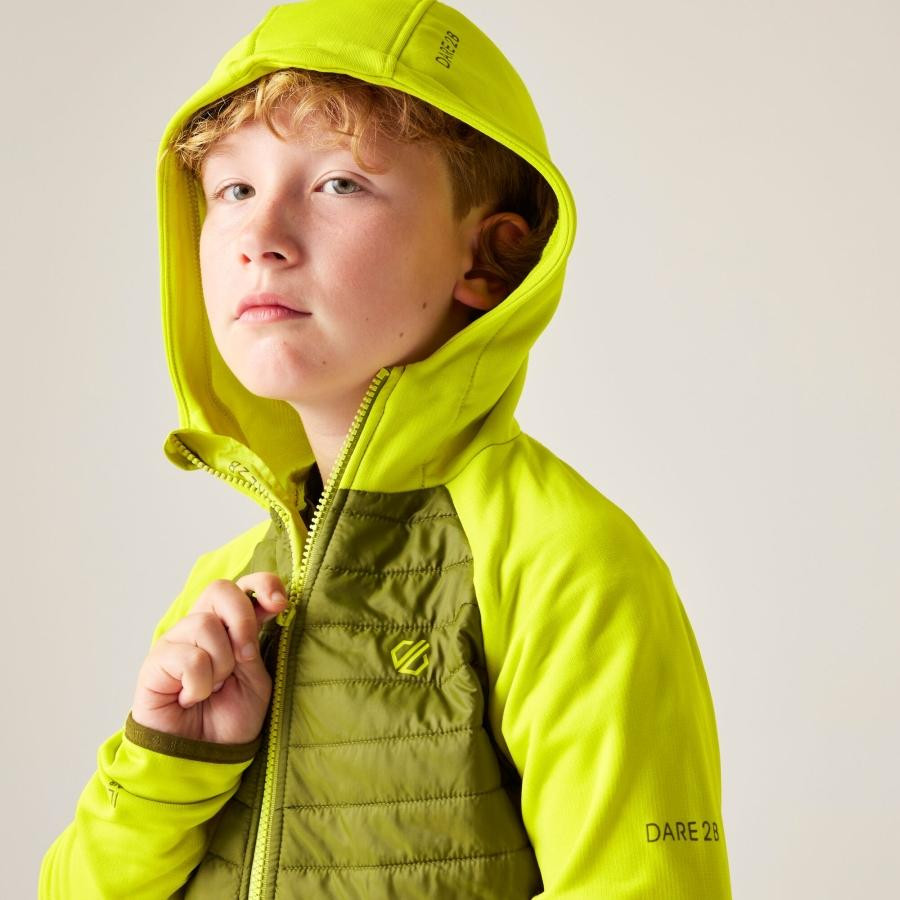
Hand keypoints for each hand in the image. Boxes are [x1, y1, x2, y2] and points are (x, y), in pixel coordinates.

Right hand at [130, 573, 287, 743]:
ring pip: (206, 625)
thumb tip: (261, 607)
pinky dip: (199, 684)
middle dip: (242, 619)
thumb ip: (254, 642)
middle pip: (220, 589)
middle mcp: (202, 626)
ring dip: (220, 664)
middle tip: (245, 657)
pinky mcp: (154, 662)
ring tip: (211, 689)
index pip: (243, 586)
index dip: (263, 583)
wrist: (203, 758)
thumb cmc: (230, 719)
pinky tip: (190, 698)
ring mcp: (176, 641)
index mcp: (231, 627)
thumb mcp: (256, 678)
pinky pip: (188, 658)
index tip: (280, 604)